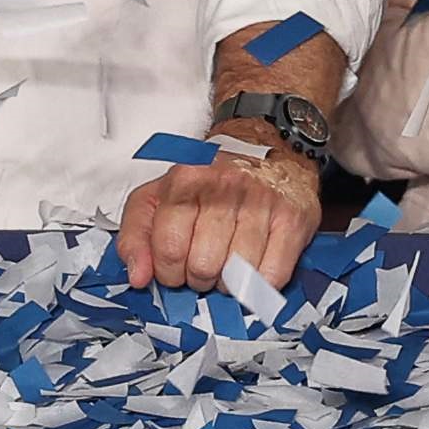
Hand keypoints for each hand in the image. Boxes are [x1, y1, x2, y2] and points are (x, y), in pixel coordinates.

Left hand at [117, 130, 320, 293]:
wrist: (267, 143)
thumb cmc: (209, 177)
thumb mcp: (158, 195)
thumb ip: (136, 235)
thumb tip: (138, 276)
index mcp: (185, 179)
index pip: (168, 249)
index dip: (167, 271)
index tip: (174, 268)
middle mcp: (224, 187)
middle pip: (202, 267)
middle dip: (198, 277)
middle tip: (203, 264)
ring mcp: (262, 202)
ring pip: (236, 276)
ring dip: (228, 282)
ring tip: (227, 263)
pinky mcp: (293, 218)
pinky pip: (271, 277)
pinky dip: (258, 285)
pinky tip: (252, 268)